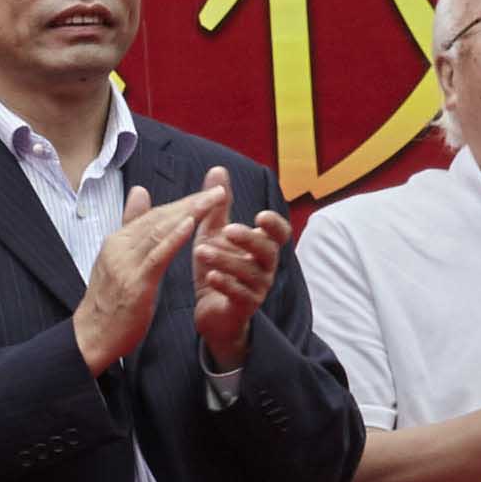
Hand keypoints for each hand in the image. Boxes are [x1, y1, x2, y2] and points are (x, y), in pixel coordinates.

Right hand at [71, 174, 224, 372]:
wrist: (92, 336)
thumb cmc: (109, 301)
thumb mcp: (117, 259)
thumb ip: (129, 226)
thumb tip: (140, 191)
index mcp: (117, 241)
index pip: (153, 215)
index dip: (182, 202)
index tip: (208, 193)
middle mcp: (119, 247)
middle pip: (159, 219)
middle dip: (191, 203)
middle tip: (218, 190)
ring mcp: (125, 264)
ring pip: (160, 232)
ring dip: (189, 213)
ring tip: (212, 201)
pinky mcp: (135, 283)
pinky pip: (157, 256)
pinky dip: (173, 238)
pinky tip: (190, 224)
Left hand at [185, 190, 293, 371]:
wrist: (212, 313)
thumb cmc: (217, 267)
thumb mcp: (214, 233)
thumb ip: (218, 205)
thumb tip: (219, 169)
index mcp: (261, 247)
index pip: (280, 233)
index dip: (274, 224)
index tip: (260, 215)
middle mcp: (265, 267)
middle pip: (267, 251)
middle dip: (248, 239)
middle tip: (227, 229)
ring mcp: (257, 289)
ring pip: (249, 273)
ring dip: (225, 260)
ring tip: (200, 251)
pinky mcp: (244, 307)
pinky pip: (240, 296)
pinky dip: (225, 285)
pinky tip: (210, 276)